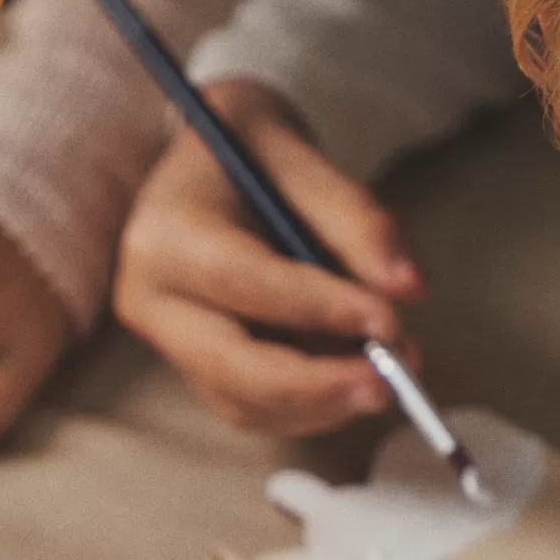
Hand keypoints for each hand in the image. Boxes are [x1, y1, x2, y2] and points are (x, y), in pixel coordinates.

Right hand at [114, 77, 425, 435]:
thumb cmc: (251, 150)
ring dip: (321, 406)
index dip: (321, 310)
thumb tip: (409, 289)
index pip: (246, 283)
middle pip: (233, 368)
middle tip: (390, 385)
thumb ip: (355, 221)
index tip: (391, 323)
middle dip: (317, 386)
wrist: (204, 167)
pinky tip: (352, 384)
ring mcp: (167, 344)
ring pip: (245, 402)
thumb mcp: (303, 156)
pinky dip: (309, 409)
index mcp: (164, 236)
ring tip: (386, 381)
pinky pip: (252, 409)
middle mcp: (151, 301)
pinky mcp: (192, 370)